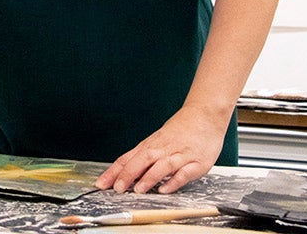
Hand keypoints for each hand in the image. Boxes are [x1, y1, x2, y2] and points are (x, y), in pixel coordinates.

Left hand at [94, 104, 228, 193]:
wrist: (204, 115)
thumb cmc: (180, 131)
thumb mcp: (157, 141)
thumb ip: (142, 158)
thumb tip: (122, 174)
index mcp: (151, 145)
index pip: (128, 158)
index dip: (114, 172)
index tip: (101, 183)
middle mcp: (163, 149)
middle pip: (142, 160)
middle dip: (128, 174)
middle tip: (117, 188)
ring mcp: (180, 155)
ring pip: (162, 166)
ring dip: (149, 178)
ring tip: (138, 190)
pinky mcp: (196, 162)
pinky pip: (184, 172)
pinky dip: (174, 181)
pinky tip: (166, 188)